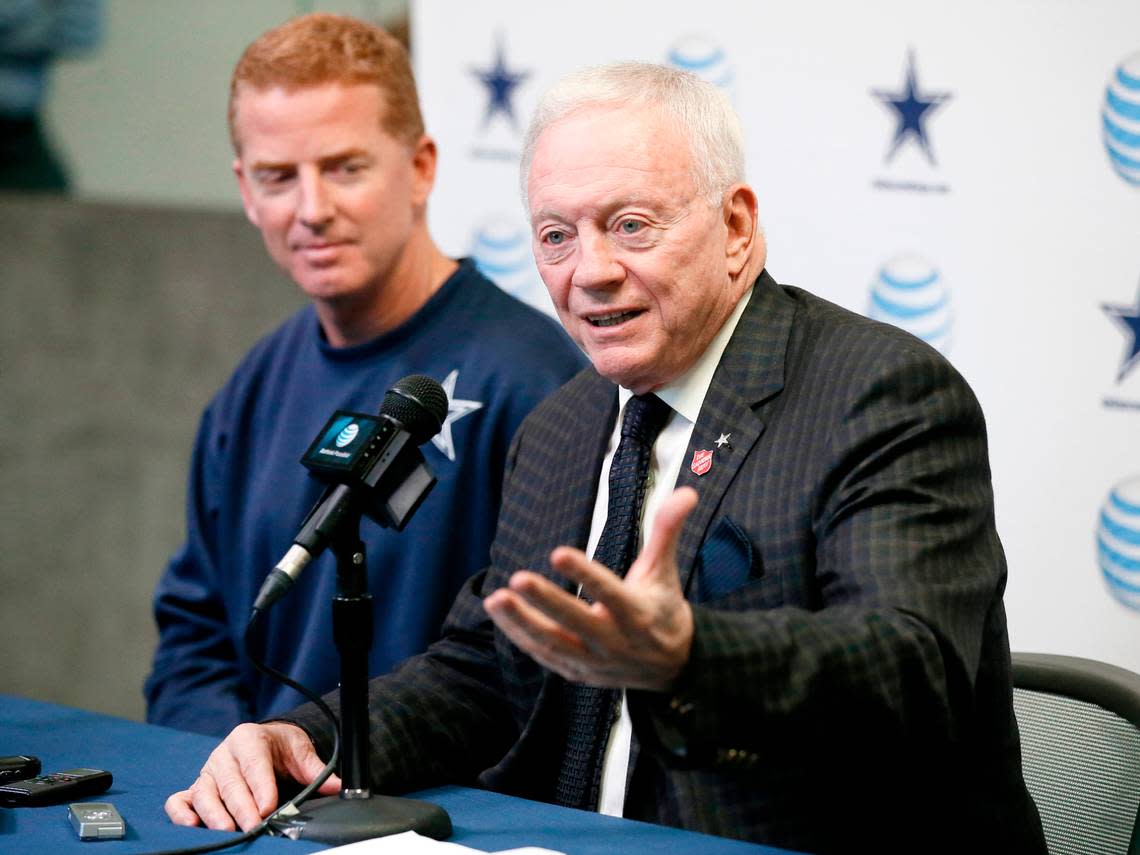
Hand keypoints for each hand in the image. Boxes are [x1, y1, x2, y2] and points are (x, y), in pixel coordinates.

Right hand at [164, 722, 340, 831]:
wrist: (266, 743)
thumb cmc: (280, 748)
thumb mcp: (300, 752)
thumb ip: (317, 769)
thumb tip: (337, 786)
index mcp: (249, 738)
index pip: (254, 763)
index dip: (261, 786)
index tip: (269, 806)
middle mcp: (224, 754)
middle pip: (229, 782)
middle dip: (241, 806)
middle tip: (253, 826)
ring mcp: (207, 773)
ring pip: (204, 793)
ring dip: (213, 814)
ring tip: (227, 831)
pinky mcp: (196, 789)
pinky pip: (180, 801)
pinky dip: (181, 814)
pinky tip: (191, 827)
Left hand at [484, 486, 697, 691]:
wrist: (672, 667)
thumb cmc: (663, 609)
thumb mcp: (666, 571)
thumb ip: (667, 531)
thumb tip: (685, 492)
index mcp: (637, 613)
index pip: (609, 592)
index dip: (584, 574)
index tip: (558, 553)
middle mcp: (615, 640)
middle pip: (576, 621)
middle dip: (546, 601)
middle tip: (517, 579)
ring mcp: (594, 660)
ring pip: (553, 643)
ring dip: (522, 622)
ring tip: (495, 599)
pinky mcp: (578, 671)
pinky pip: (544, 655)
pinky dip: (520, 637)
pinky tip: (500, 614)